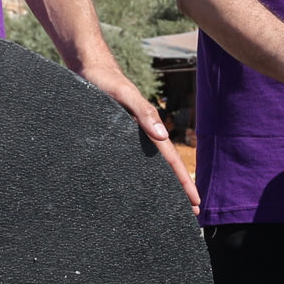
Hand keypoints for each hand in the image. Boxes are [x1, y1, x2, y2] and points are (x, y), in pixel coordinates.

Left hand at [83, 62, 198, 211]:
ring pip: (153, 166)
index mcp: (148, 128)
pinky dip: (144, 175)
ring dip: (165, 184)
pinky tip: (143, 186)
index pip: (171, 160)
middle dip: (180, 189)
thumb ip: (143, 113)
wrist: (88, 70)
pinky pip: (136, 160)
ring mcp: (131, 138)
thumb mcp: (124, 96)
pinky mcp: (118, 137)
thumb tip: (162, 135)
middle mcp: (143, 135)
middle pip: (166, 167)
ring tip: (173, 204)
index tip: (195, 201)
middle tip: (193, 213)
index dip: (184, 182)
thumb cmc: (103, 82)